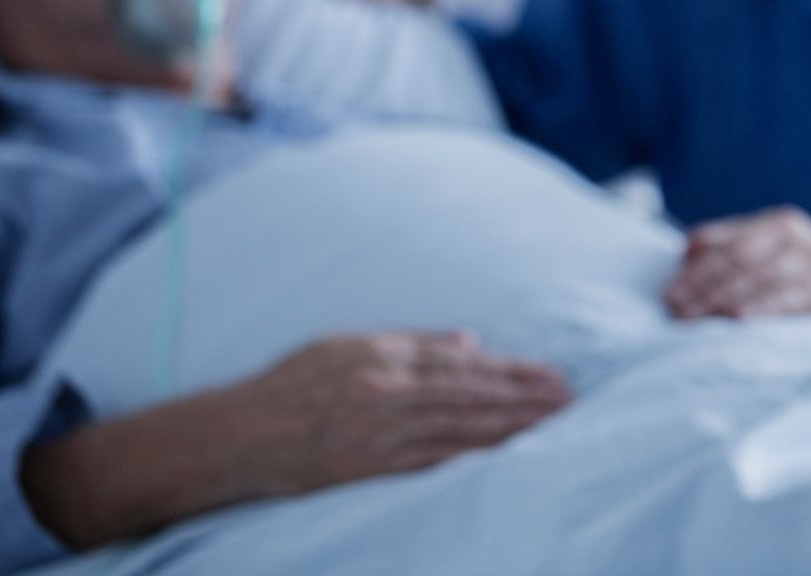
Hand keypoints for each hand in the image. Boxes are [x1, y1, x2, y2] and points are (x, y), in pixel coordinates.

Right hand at [230, 330, 571, 495]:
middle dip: (526, 401)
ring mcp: (380, 435)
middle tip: (571, 403)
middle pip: (471, 397)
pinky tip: (504, 460)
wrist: (238, 435)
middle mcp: (388, 394)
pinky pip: (432, 464)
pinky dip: (472, 460)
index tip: (554, 377)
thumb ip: (414, 343)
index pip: (466, 365)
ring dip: (511, 430)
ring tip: (553, 429)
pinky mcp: (370, 469)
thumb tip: (469, 342)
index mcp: (386, 358)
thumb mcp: (351, 344)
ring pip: (460, 431)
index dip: (514, 371)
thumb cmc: (294, 383)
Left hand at [664, 206, 810, 327]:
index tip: (669, 294)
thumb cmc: (793, 288)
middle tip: (678, 311)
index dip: (697, 270)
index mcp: (781, 225)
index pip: (731, 246)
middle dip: (707, 287)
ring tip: (702, 318)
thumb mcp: (764, 266)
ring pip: (770, 278)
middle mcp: (805, 240)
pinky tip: (742, 321)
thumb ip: (727, 256)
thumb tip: (687, 248)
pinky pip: (800, 298)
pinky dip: (769, 308)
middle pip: (746, 262)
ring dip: (731, 299)